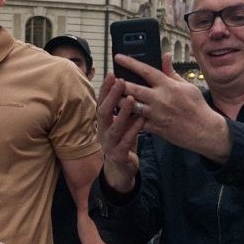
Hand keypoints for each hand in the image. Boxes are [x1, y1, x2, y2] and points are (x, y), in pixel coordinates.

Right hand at [96, 73, 145, 191]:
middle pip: (103, 111)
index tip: (112, 73)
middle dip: (111, 96)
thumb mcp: (123, 123)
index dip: (106, 88)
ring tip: (130, 99)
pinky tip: (141, 121)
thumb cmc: (123, 141)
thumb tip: (131, 86)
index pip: (102, 101)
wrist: (120, 170)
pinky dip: (133, 130)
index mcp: (104, 122)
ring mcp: (109, 143)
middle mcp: (103, 130)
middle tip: (121, 81)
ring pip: (114, 127)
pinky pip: (126, 141)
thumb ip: (125, 107)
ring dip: (122, 112)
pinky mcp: (118, 155)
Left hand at [114, 53, 230, 162]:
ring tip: (113, 96)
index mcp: (168, 86)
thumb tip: (165, 55)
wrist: (204, 131)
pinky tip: (121, 114)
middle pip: (132, 89)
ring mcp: (156, 114)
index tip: (118, 57)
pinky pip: (136, 122)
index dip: (130, 63)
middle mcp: (160, 99)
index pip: (145, 70)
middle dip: (119, 83)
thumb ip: (171, 72)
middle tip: (110, 79)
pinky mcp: (155, 128)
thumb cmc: (197, 106)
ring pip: (131, 106)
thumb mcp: (187, 86)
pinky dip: (128, 118)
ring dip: (120, 101)